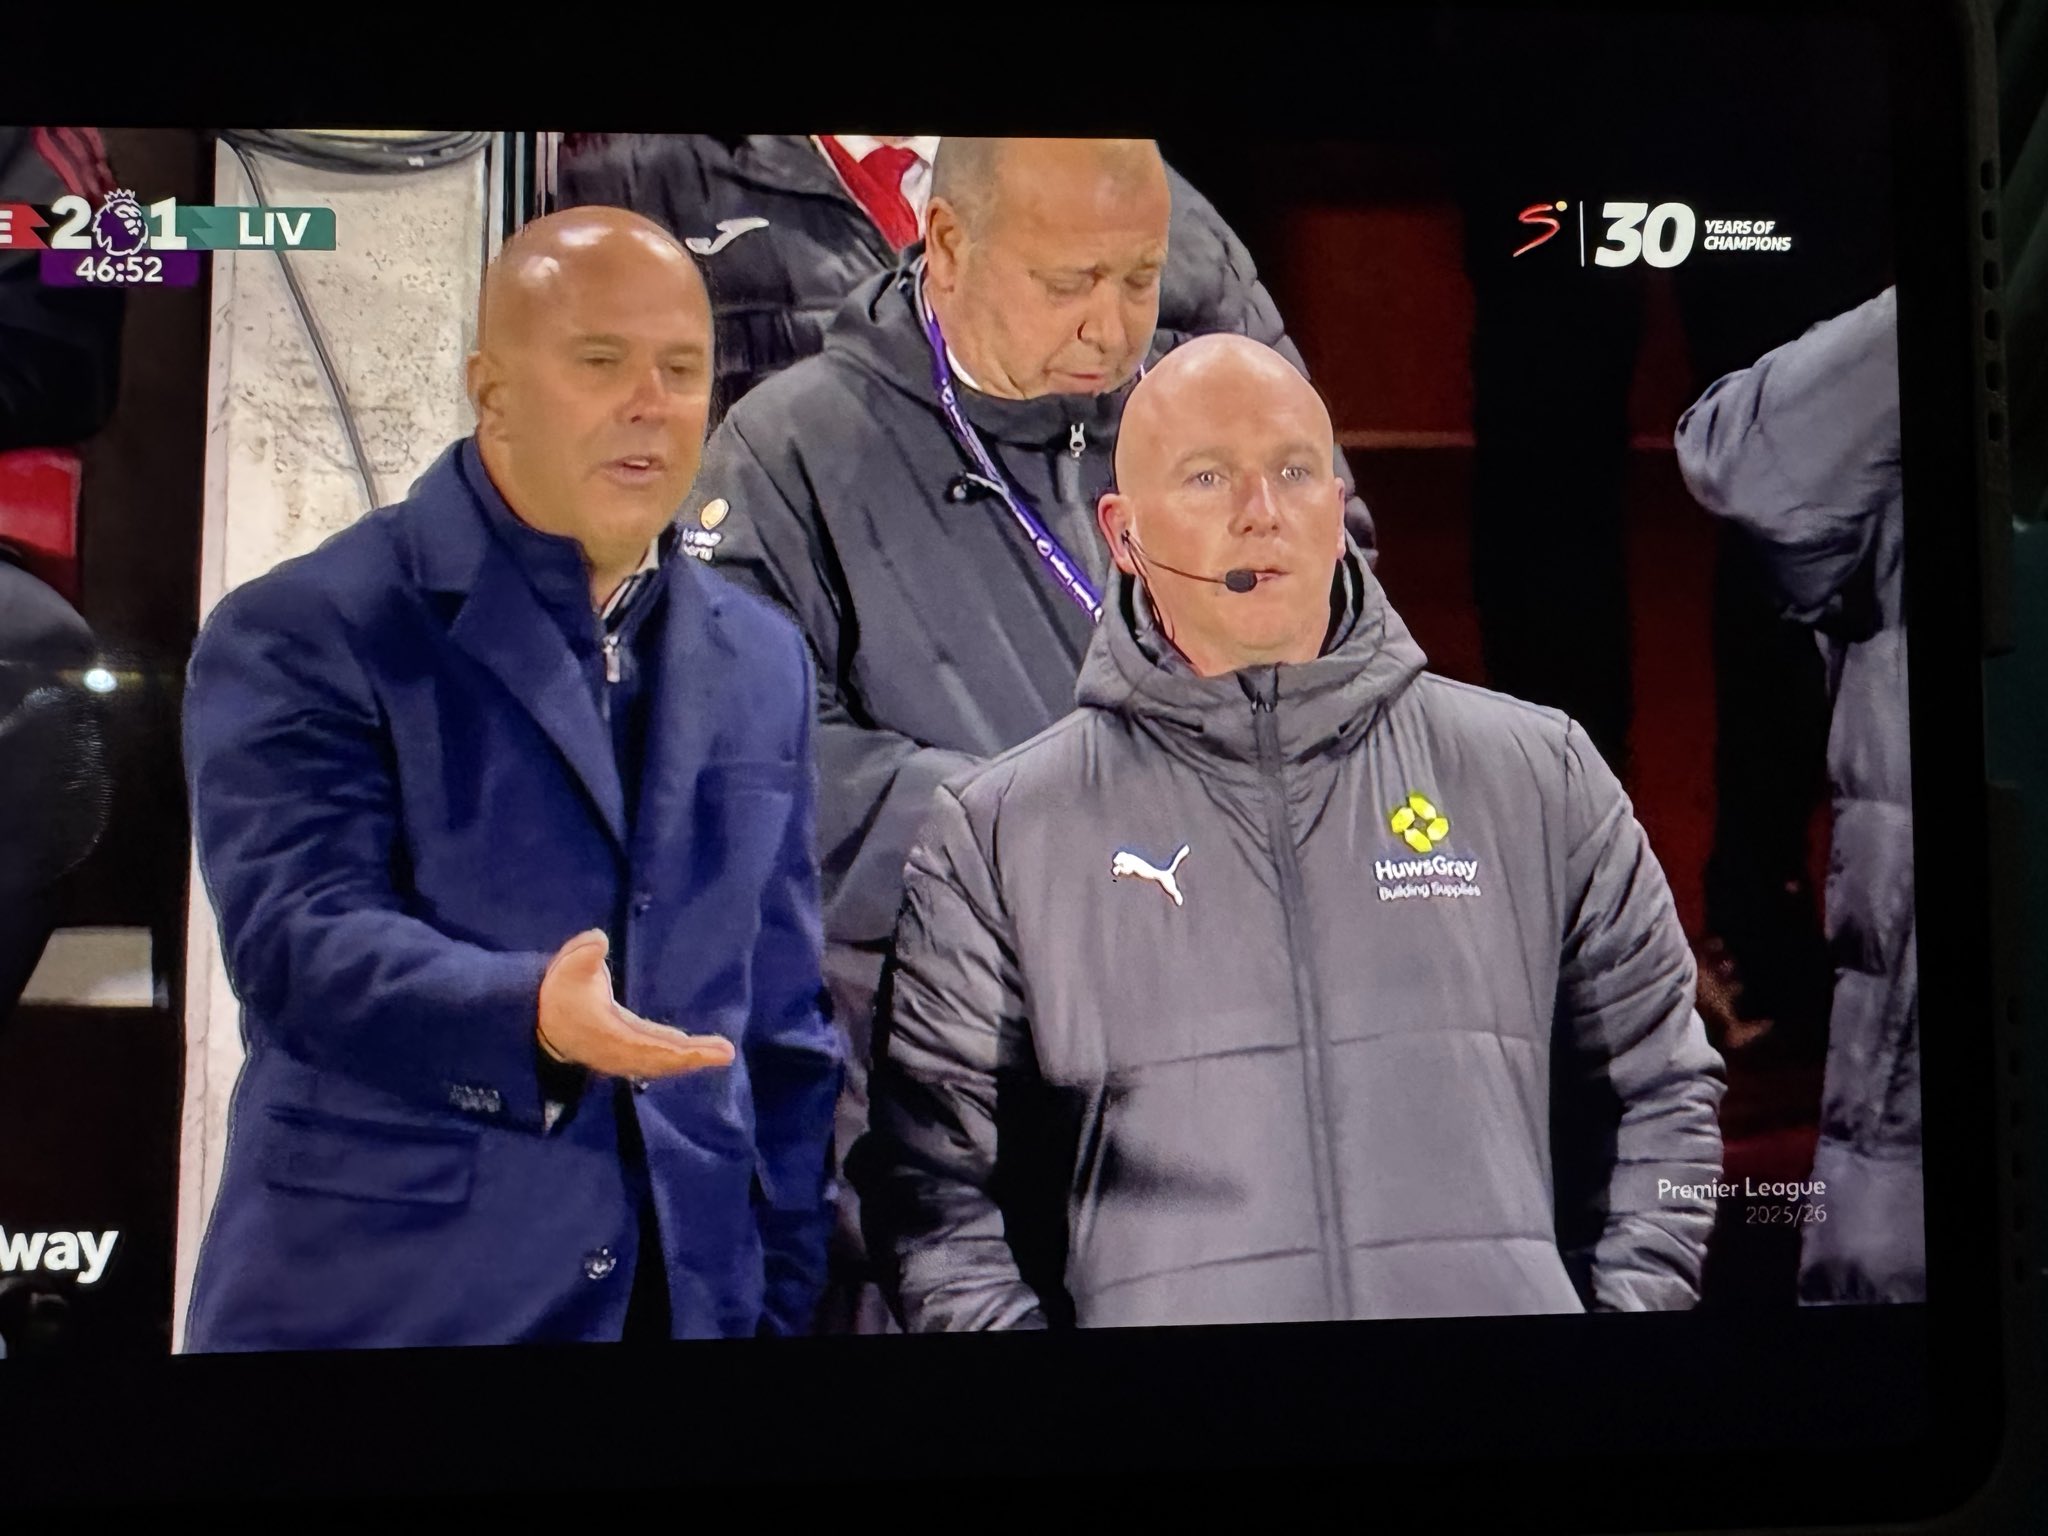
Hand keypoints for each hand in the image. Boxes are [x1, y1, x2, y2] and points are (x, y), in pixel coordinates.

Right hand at [537, 930, 735, 1079]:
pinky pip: (658, 1060)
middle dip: (692, 1058)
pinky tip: (700, 1052)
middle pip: (659, 1060)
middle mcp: (617, 1051)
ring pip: (661, 1063)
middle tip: (726, 1052)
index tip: (691, 1046)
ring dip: (691, 1060)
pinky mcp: (629, 1053)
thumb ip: (583, 954)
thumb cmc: (560, 992)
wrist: (543, 1022)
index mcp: (606, 1033)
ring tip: (722, 1053)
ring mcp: (623, 1056)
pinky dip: (679, 1058)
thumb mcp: (568, 967)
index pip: (642, 1045)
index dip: (668, 1049)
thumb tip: (599, 938)